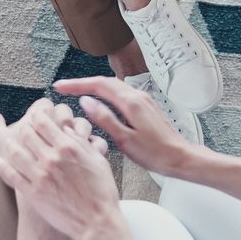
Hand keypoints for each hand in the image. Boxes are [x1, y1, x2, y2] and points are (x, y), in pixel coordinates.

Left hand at [0, 98, 120, 239]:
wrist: (96, 223)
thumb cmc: (101, 192)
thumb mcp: (97, 159)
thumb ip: (80, 142)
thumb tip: (65, 128)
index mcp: (68, 147)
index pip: (43, 121)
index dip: (36, 115)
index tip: (35, 116)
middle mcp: (52, 159)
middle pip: (26, 133)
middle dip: (24, 127)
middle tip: (23, 128)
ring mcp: (40, 176)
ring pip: (15, 151)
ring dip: (11, 144)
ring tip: (10, 142)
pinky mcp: (33, 193)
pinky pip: (11, 174)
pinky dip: (4, 165)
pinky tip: (4, 161)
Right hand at [54, 76, 202, 181]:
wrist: (180, 157)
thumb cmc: (155, 154)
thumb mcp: (125, 139)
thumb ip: (104, 118)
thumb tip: (86, 101)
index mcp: (131, 102)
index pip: (98, 85)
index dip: (77, 85)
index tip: (60, 86)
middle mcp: (137, 96)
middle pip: (105, 82)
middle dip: (82, 83)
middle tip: (63, 88)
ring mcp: (142, 100)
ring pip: (113, 87)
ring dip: (94, 87)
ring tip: (76, 93)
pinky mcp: (145, 107)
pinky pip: (121, 94)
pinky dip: (105, 94)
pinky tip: (99, 102)